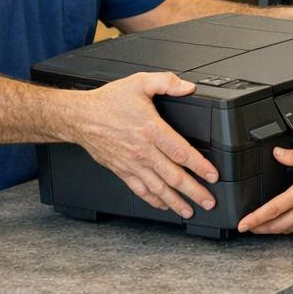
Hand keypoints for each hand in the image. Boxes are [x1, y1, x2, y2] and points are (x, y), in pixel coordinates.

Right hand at [63, 72, 217, 218]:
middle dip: (194, 191)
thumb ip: (166, 82)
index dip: (199, 166)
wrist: (80, 117)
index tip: (213, 175)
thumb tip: (188, 87)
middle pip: (173, 176)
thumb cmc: (108, 102)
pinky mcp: (122, 171)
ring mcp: (132, 164)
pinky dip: (153, 200)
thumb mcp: (139, 82)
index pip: (181, 152)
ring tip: (190, 211)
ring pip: (158, 188)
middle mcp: (143, 151)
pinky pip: (140, 190)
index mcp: (151, 129)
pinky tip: (163, 206)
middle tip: (209, 201)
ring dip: (176, 201)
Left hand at [237, 147, 292, 233]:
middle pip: (277, 225)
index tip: (243, 224)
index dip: (255, 218)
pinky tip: (286, 222)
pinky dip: (289, 227)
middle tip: (247, 228)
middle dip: (259, 228)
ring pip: (288, 229)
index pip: (273, 209)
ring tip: (262, 227)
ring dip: (273, 229)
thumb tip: (277, 153)